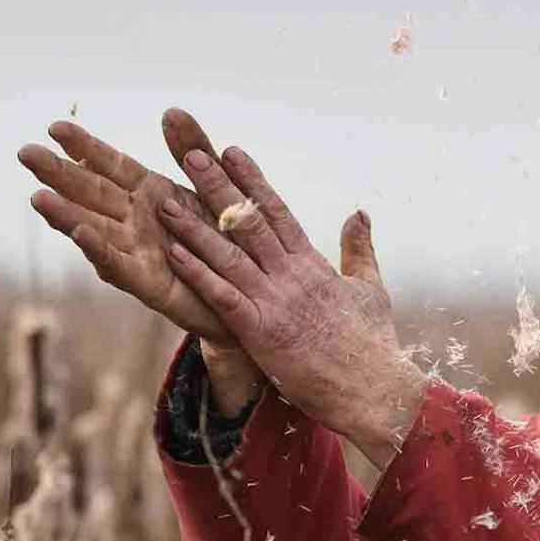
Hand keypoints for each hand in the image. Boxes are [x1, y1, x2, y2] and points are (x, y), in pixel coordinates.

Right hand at [19, 111, 238, 344]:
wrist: (251, 294)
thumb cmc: (228, 238)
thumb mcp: (217, 186)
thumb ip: (195, 150)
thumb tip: (170, 110)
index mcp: (149, 193)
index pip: (110, 164)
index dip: (84, 146)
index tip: (56, 127)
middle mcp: (135, 220)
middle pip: (91, 192)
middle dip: (58, 173)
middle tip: (25, 152)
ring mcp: (138, 251)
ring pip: (94, 229)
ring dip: (66, 215)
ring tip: (37, 197)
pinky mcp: (150, 284)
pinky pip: (121, 267)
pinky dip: (99, 250)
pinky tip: (80, 233)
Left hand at [153, 128, 424, 467]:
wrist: (373, 389)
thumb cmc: (373, 344)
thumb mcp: (371, 288)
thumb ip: (360, 248)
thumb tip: (358, 212)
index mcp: (314, 265)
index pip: (279, 212)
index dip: (253, 180)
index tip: (231, 151)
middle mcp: (292, 276)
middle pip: (249, 223)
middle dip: (218, 187)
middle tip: (191, 155)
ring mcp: (275, 303)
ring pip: (228, 255)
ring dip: (194, 228)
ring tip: (165, 202)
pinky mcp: (262, 332)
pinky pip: (223, 297)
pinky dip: (198, 274)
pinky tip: (173, 254)